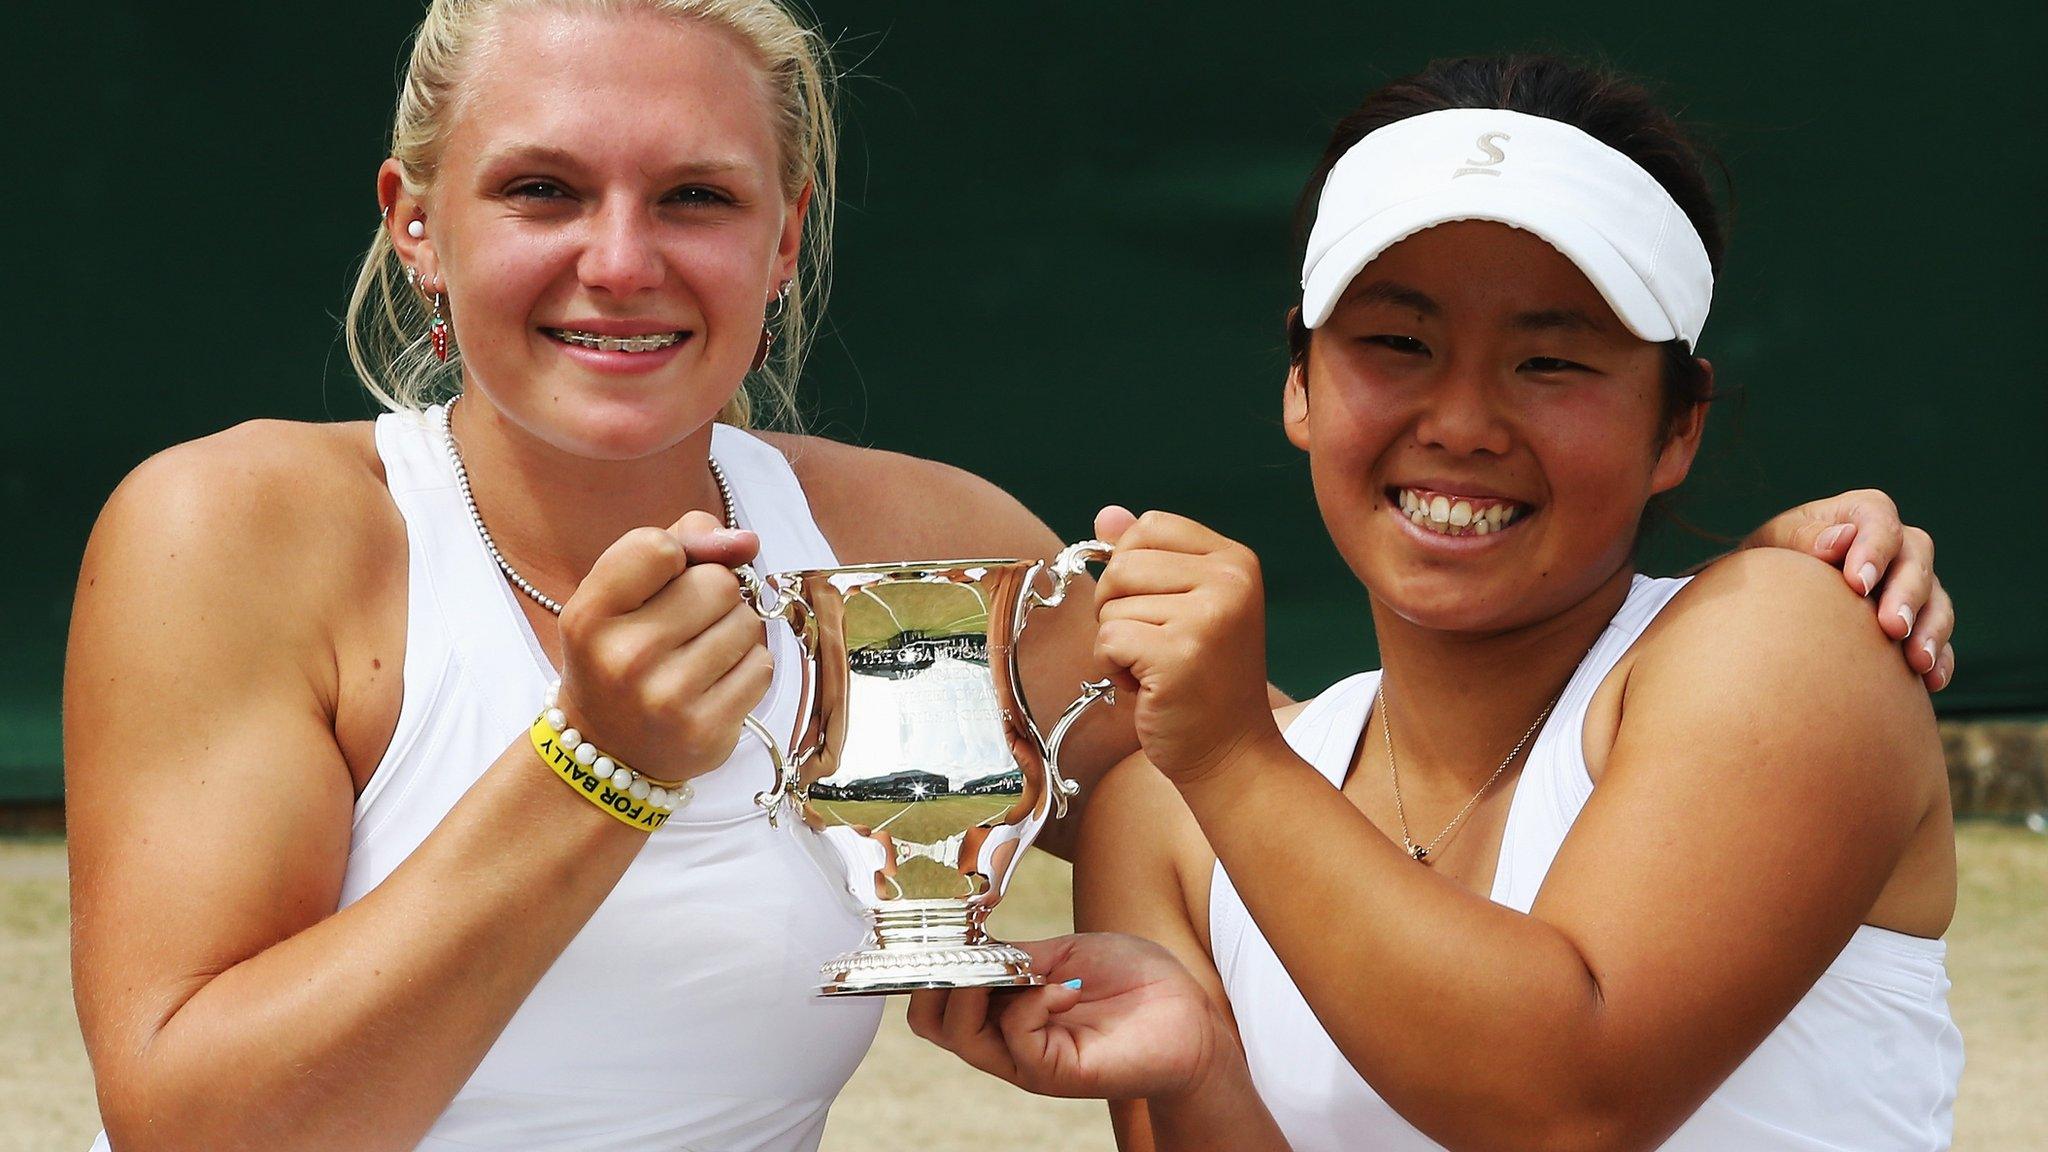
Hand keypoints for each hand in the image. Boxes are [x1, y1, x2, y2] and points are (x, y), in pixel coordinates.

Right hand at [554, 509, 771, 781]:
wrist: (610, 749)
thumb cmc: (621, 653)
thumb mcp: (621, 594)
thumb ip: (680, 544)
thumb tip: (747, 540)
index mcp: (590, 615)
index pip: (659, 546)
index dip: (678, 555)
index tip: (666, 579)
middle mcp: (625, 658)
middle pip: (718, 583)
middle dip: (712, 595)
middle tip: (683, 627)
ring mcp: (667, 698)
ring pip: (747, 623)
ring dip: (734, 631)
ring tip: (698, 656)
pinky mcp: (706, 729)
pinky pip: (761, 666)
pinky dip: (747, 668)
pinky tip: (714, 683)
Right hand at [906, 934, 1229, 1099]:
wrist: (1186, 1014)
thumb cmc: (1132, 981)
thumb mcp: (1063, 954)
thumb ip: (1015, 955)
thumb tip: (968, 938)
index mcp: (1001, 1008)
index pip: (935, 997)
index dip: (927, 961)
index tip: (943, 924)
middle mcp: (1005, 1039)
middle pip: (931, 1022)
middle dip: (934, 977)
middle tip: (962, 946)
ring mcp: (1028, 1060)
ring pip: (961, 1036)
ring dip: (975, 988)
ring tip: (1007, 966)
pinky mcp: (1057, 1072)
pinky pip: (1018, 1039)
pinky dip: (1032, 1004)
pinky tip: (1064, 988)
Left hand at [1091, 507, 1285, 783]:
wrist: (1232, 754)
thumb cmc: (1204, 681)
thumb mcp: (1184, 607)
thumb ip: (1147, 557)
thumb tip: (1105, 514)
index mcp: (1235, 560)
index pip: (1149, 526)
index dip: (1130, 567)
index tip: (1156, 607)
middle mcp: (1229, 580)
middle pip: (1123, 563)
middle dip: (1117, 608)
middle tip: (1155, 647)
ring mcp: (1207, 616)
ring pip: (1111, 605)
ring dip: (1118, 644)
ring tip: (1159, 669)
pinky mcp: (1179, 652)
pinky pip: (1108, 639)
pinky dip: (1113, 669)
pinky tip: (1149, 688)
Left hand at [1745, 489, 1954, 690]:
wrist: (1769, 600)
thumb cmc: (1769, 564)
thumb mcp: (1771, 545)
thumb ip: (1800, 538)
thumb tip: (1839, 540)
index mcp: (1857, 516)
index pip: (1878, 520)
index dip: (1874, 550)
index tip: (1857, 584)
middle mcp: (1893, 545)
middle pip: (1916, 558)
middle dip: (1908, 594)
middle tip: (1893, 627)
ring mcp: (1910, 583)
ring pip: (1937, 599)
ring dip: (1931, 629)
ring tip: (1916, 661)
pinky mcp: (1919, 621)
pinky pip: (1939, 638)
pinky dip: (1940, 658)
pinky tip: (1930, 681)